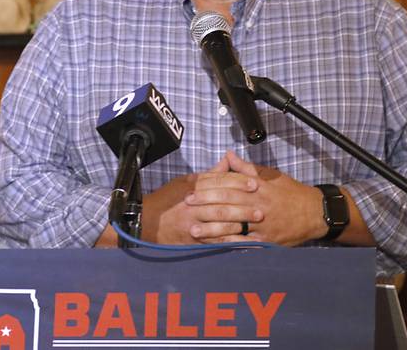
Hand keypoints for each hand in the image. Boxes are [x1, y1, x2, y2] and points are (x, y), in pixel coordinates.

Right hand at [140, 156, 261, 244]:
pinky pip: (215, 242)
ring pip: (220, 224)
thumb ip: (209, 174)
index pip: (219, 183)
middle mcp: (194, 205)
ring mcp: (193, 223)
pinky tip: (245, 244)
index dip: (239, 182)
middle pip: (222, 204)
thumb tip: (227, 162)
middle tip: (261, 208)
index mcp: (194, 188)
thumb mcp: (186, 181)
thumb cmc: (167, 199)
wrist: (146, 221)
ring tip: (256, 225)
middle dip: (243, 206)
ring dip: (240, 225)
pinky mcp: (193, 240)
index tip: (255, 184)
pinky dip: (231, 244)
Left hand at [186, 151, 326, 245]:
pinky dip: (228, 245)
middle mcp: (258, 204)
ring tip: (193, 230)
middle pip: (227, 204)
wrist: (314, 212)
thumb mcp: (270, 175)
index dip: (209, 186)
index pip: (228, 184)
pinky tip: (214, 246)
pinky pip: (244, 243)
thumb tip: (228, 155)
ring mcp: (262, 224)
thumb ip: (246, 168)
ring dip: (211, 229)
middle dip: (204, 205)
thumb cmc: (291, 192)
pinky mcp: (266, 240)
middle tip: (187, 206)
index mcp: (257, 187)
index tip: (193, 188)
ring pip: (233, 226)